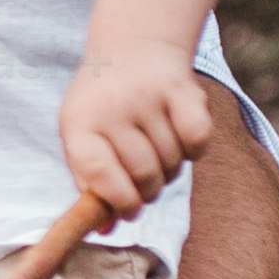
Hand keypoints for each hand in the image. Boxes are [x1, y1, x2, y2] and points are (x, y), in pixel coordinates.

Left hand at [58, 45, 214, 216]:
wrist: (132, 47)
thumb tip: (106, 230)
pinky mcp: (184, 89)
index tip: (128, 211)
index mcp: (79, 124)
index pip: (100, 175)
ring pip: (173, 162)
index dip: (119, 201)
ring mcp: (149, 96)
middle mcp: (113, 107)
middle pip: (144, 174)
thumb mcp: (82, 139)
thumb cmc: (103, 108)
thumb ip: (91, 184)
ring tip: (157, 149)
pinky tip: (180, 135)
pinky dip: (195, 150)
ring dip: (170, 168)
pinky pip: (199, 142)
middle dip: (148, 189)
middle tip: (145, 179)